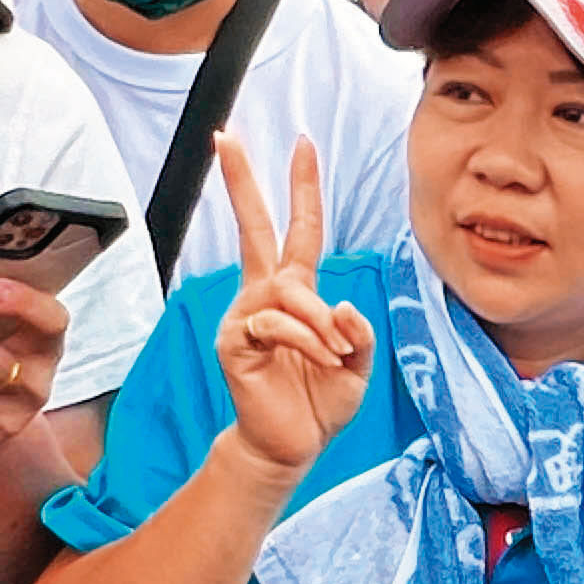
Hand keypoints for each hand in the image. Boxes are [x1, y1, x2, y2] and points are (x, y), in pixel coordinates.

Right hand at [208, 132, 374, 478]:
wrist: (291, 446)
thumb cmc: (320, 401)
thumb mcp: (358, 364)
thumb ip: (357, 332)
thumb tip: (343, 307)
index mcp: (296, 292)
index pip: (299, 229)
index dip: (302, 188)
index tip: (302, 143)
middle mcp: (265, 295)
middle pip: (253, 227)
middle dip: (241, 182)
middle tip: (226, 137)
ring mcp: (245, 315)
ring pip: (289, 292)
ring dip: (321, 323)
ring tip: (335, 355)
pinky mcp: (235, 341)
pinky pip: (275, 323)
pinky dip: (307, 341)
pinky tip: (320, 359)